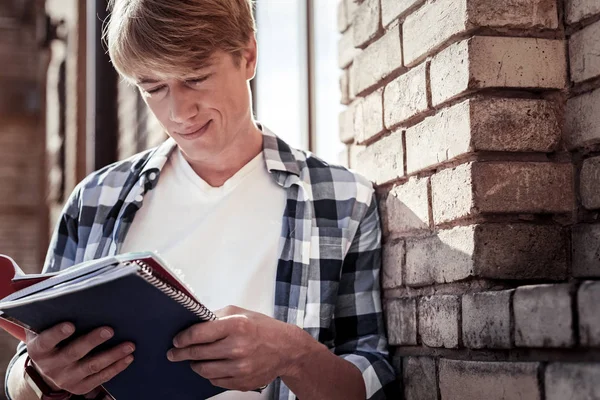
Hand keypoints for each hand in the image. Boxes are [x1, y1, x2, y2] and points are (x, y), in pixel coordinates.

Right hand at [25, 322, 135, 395]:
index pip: (46, 341)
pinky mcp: (80, 387)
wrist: (48, 367)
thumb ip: (57, 314)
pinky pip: (100, 378)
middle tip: (110, 330)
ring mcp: (65, 379)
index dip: (57, 334)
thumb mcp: (46, 327)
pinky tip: (128, 358)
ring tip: (129, 345)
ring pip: (91, 366)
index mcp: (39, 349)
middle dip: (92, 341)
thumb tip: (79, 292)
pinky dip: (116, 368)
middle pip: (73, 353)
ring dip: (112, 355)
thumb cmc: (52, 338)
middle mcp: (50, 366)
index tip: (70, 325)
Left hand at [167, 305, 304, 391]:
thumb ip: (216, 316)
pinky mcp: (243, 382)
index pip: (199, 333)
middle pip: (198, 354)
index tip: (176, 340)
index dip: (183, 338)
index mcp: (236, 325)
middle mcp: (238, 347)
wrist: (287, 348)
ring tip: (194, 360)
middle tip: (174, 353)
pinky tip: (213, 367)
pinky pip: (216, 381)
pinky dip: (211, 375)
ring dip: (195, 365)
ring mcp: (241, 367)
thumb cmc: (263, 328)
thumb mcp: (240, 313)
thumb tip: (193, 322)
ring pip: (204, 370)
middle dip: (182, 353)